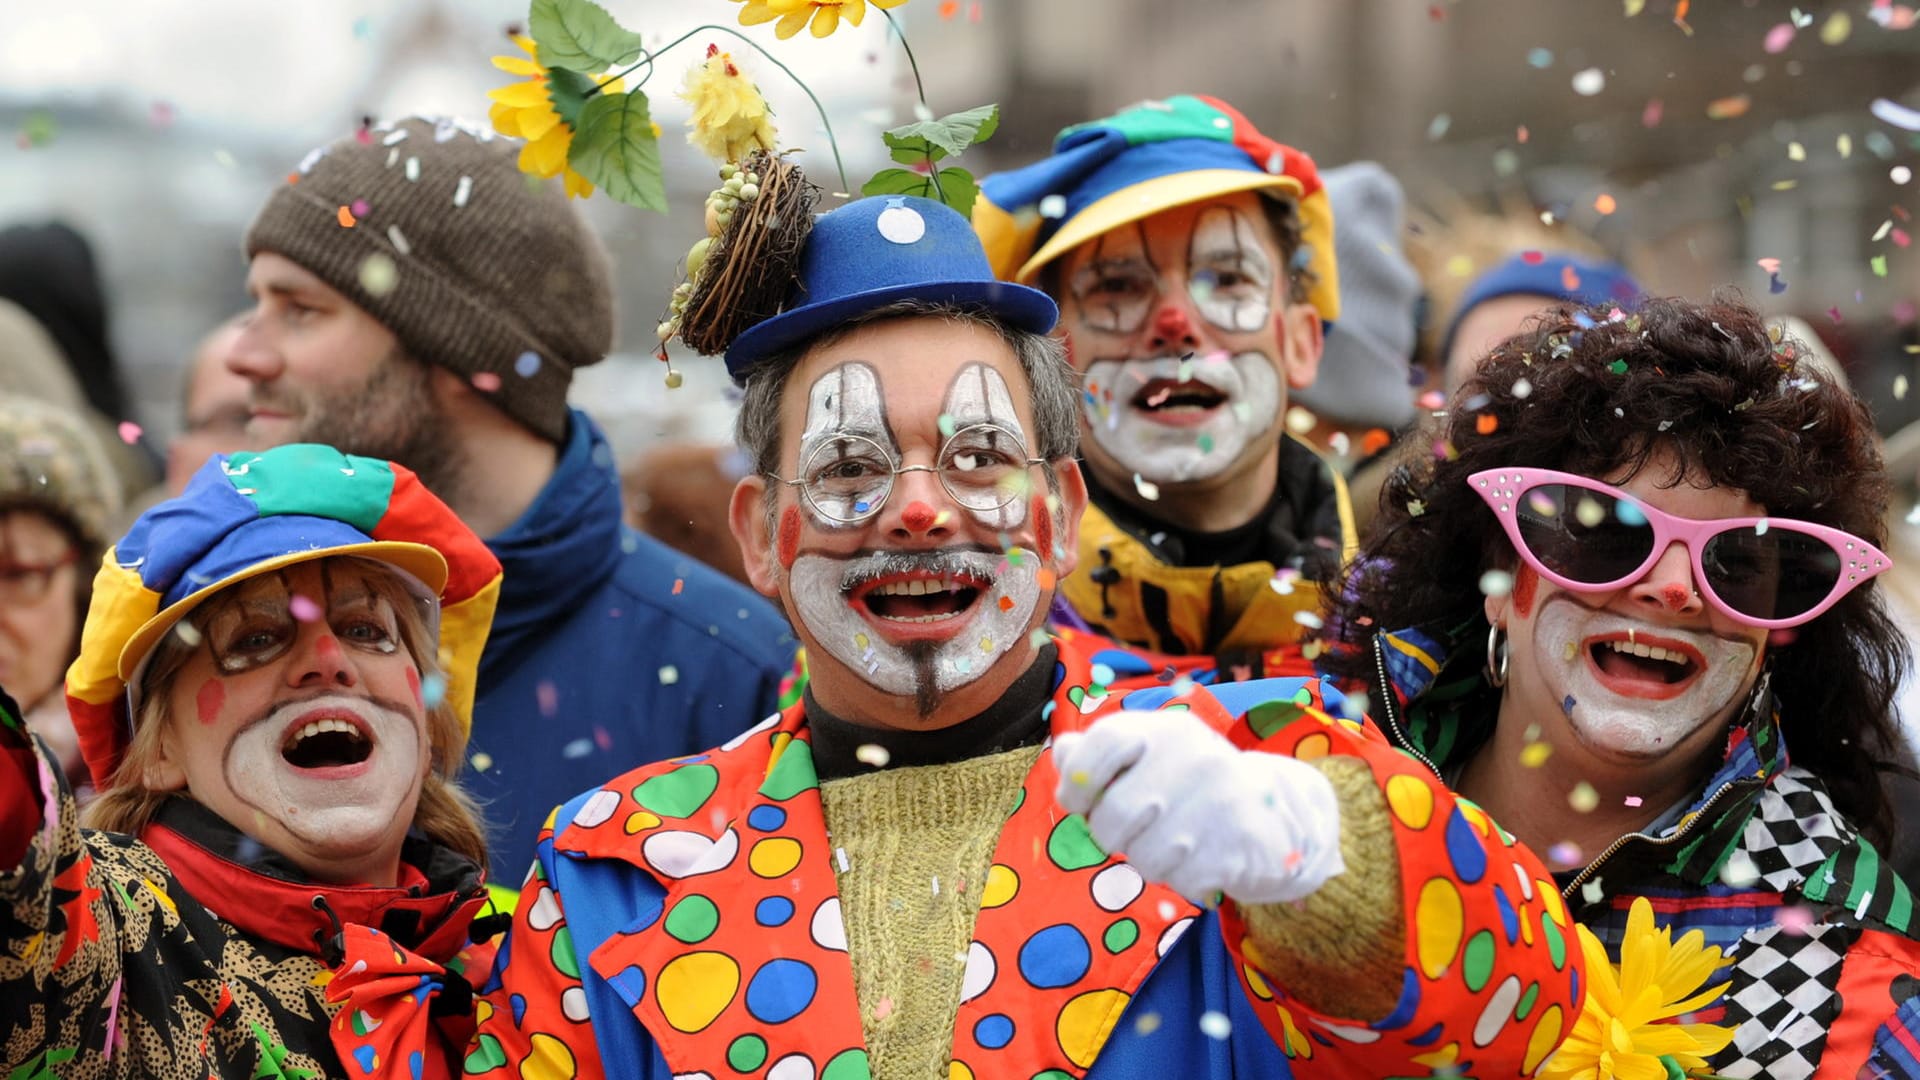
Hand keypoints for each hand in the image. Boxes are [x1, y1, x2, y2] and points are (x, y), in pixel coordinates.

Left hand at [1053, 710, 1343, 904]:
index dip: (1077, 781)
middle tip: (1138, 829)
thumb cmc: (1193, 785)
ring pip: (1142, 857)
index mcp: (1166, 730)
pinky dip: (1182, 878)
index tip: (1080, 801)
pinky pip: (1177, 880)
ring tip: (1176, 842)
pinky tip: (1201, 857)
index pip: (1102, 744)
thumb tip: (1064, 753)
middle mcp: (1193, 758)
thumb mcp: (1151, 756)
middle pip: (1111, 818)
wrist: (1276, 814)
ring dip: (1150, 860)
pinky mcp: (1235, 847)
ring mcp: (1217, 803)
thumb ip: (1100, 754)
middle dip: (1112, 835)